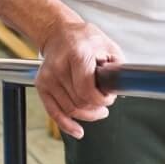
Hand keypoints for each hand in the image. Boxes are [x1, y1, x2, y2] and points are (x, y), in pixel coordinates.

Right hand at [35, 18, 122, 139]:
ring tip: (96, 109)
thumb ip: (117, 68)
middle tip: (104, 102)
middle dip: (96, 107)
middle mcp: (58, 66)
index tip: (108, 98)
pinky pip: (53, 113)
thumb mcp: (109, 46)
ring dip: (86, 115)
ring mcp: (47, 77)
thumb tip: (124, 88)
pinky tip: (78, 131)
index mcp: (77, 54)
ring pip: (70, 110)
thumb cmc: (85, 39)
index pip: (87, 91)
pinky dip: (66, 125)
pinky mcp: (41, 85)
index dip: (102, 101)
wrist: (59, 32)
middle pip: (79, 103)